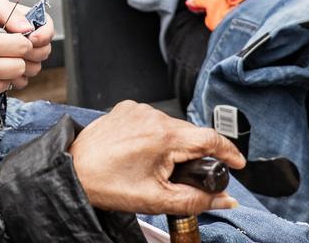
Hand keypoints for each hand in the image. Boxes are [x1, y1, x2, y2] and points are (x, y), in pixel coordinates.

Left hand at [0, 0, 53, 80]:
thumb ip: (8, 13)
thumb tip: (27, 27)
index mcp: (28, 20)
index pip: (48, 29)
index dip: (43, 36)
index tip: (30, 39)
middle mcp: (27, 39)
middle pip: (44, 51)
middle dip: (32, 52)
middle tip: (14, 50)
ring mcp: (20, 55)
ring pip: (35, 66)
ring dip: (23, 66)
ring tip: (4, 59)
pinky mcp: (10, 69)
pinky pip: (22, 79)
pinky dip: (14, 77)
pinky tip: (1, 71)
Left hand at [68, 101, 244, 215]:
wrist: (71, 171)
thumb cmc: (107, 184)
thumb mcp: (157, 200)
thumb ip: (197, 200)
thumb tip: (226, 198)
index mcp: (164, 136)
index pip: (210, 138)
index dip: (229, 152)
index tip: (237, 164)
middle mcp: (152, 115)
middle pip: (190, 134)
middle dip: (195, 155)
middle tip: (186, 178)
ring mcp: (137, 109)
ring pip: (171, 127)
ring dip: (173, 145)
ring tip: (157, 168)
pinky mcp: (125, 108)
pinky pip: (151, 120)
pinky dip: (155, 136)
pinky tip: (142, 154)